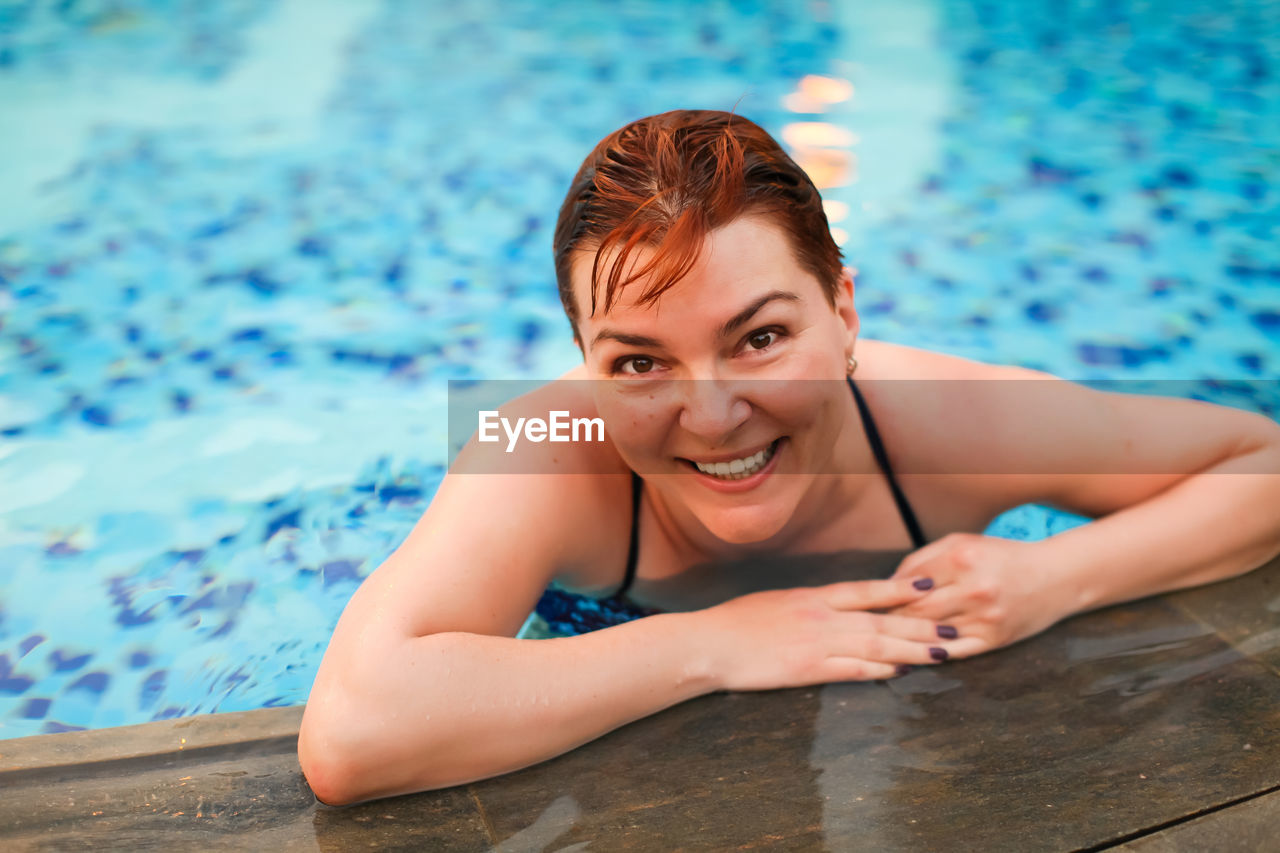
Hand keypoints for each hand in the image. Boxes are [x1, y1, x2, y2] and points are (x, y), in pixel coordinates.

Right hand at [699, 577, 966, 690]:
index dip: (901, 589)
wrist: (708, 643)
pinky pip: (850, 669)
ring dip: (911, 649)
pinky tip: (899, 672)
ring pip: (874, 643)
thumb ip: (808, 605)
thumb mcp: (776, 602)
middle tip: (953, 627)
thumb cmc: (735, 623)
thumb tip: (833, 605)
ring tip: (940, 652)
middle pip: (881, 619)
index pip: (866, 589)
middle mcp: (820, 616)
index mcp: (812, 596)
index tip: (931, 586)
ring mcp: (815, 643)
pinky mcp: (806, 669)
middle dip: (921, 624)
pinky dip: (878, 670)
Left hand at [888, 533, 1071, 658]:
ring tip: (885, 639)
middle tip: (870, 624)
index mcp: (962, 558)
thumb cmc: (1000, 556)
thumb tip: (886, 585)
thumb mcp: (961, 543)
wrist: (1056, 576)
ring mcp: (985, 618)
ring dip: (905, 638)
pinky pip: (952, 652)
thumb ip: (922, 560)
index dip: (885, 594)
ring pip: (930, 634)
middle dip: (890, 618)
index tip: (868, 603)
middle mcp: (974, 588)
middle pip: (916, 611)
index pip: (908, 582)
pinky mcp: (993, 640)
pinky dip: (929, 653)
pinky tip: (913, 653)